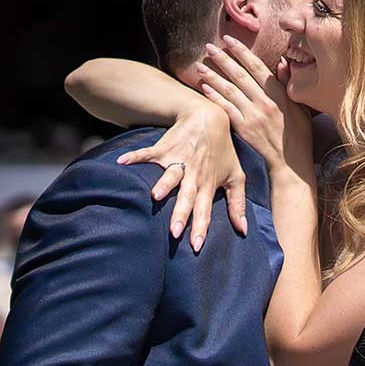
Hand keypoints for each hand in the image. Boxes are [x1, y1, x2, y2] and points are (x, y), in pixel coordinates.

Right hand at [117, 102, 244, 251]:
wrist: (209, 119)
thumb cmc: (223, 151)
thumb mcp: (236, 176)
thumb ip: (238, 204)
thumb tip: (243, 229)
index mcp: (208, 184)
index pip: (205, 210)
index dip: (201, 227)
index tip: (196, 246)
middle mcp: (193, 175)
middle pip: (187, 197)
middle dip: (181, 214)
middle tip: (174, 232)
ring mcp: (179, 161)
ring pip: (170, 175)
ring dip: (163, 184)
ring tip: (155, 196)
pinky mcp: (165, 148)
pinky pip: (148, 153)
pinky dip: (136, 156)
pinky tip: (121, 161)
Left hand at [197, 40, 306, 168]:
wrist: (291, 162)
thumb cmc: (299, 133)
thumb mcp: (301, 106)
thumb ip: (289, 83)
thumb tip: (282, 61)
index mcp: (279, 95)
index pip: (257, 67)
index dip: (242, 52)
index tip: (230, 40)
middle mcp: (265, 102)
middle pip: (240, 75)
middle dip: (223, 58)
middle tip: (209, 46)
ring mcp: (252, 116)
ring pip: (229, 90)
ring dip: (213, 76)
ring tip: (200, 65)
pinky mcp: (243, 128)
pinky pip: (226, 108)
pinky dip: (215, 96)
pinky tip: (204, 87)